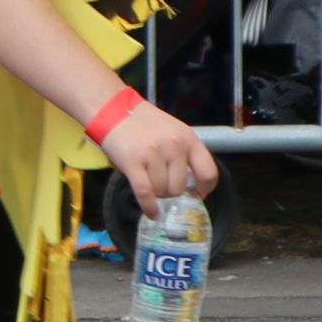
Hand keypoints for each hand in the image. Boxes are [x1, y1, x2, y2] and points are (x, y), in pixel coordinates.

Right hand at [95, 94, 216, 206]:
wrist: (112, 109)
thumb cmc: (142, 123)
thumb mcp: (172, 131)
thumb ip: (183, 153)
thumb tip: (191, 185)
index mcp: (188, 138)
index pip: (208, 172)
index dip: (205, 188)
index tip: (197, 194)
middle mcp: (174, 146)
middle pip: (180, 187)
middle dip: (170, 191)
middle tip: (159, 184)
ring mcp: (153, 154)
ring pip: (162, 191)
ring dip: (155, 193)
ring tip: (146, 181)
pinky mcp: (133, 162)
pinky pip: (146, 193)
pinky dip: (149, 206)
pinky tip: (151, 212)